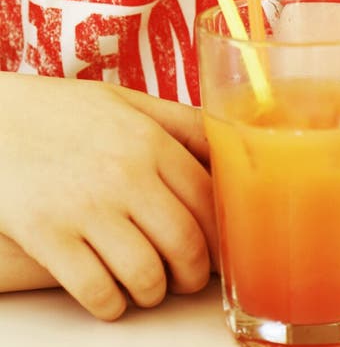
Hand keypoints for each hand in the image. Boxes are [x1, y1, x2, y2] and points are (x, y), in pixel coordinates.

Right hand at [0, 72, 217, 319]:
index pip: (209, 199)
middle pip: (186, 243)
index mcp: (149, 139)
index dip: (221, 234)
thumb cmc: (61, 111)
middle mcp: (125, 173)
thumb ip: (176, 122)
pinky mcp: (47, 236)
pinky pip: (97, 291)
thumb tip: (227, 146)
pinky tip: (111, 296)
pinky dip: (112, 305)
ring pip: (146, 275)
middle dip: (194, 273)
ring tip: (149, 287)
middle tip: (189, 278)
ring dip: (154, 293)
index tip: (221, 248)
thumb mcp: (124, 100)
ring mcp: (85, 206)